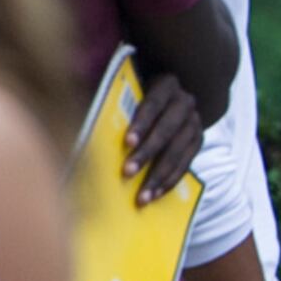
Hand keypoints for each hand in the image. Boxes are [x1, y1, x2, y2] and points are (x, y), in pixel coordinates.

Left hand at [123, 76, 206, 202]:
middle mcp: (185, 102)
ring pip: (179, 152)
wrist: (167, 97)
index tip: (127, 142)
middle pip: (167, 130)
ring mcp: (195, 123)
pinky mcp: (199, 141)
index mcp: (167, 84)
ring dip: (159, 175)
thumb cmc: (133, 94)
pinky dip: (170, 181)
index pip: (154, 104)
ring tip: (142, 196)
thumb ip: (112, 102)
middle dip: (148, 153)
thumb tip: (81, 116)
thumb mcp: (126, 90)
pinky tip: (154, 195)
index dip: (141, 123)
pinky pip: (186, 164)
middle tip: (128, 172)